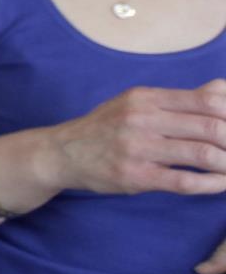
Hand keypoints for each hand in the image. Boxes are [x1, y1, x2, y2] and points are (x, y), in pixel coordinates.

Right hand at [44, 80, 225, 196]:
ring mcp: (138, 148)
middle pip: (210, 126)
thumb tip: (222, 88)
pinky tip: (222, 184)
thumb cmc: (106, 127)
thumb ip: (180, 99)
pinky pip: (184, 181)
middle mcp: (142, 118)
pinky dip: (211, 184)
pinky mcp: (135, 176)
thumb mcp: (137, 103)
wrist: (62, 153)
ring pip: (202, 154)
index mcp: (147, 97)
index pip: (206, 99)